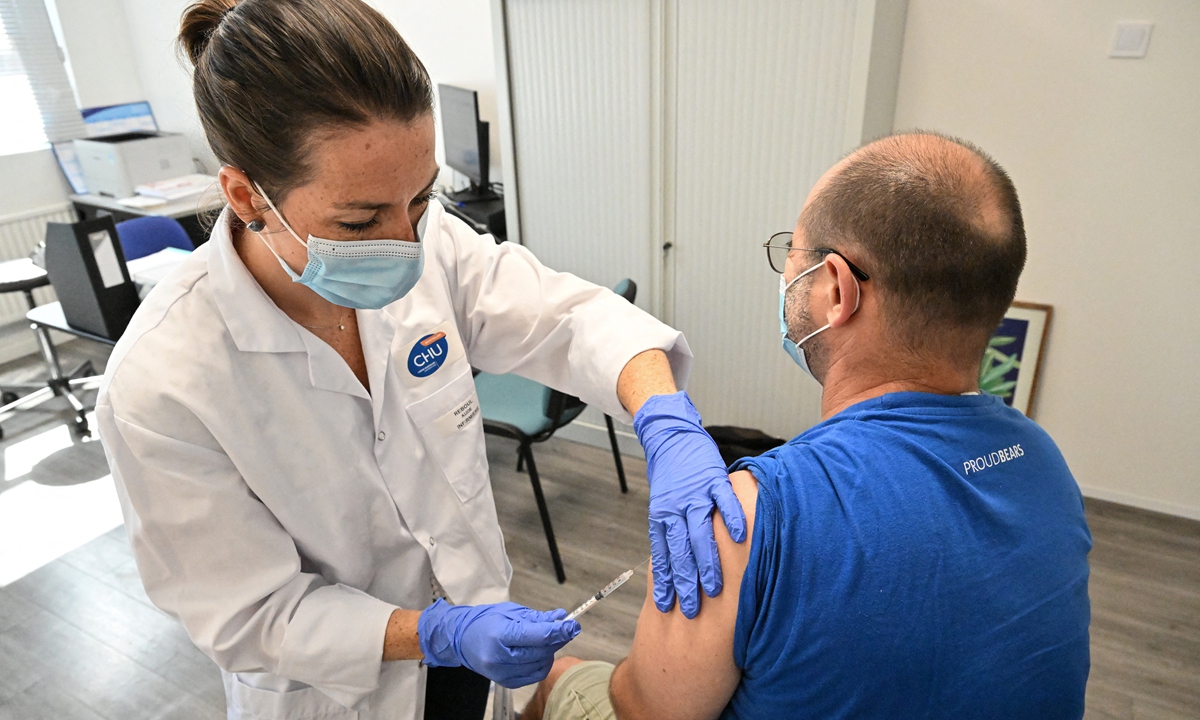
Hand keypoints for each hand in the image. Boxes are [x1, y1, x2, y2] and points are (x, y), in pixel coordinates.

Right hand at [418, 600, 580, 687]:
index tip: (574, 625)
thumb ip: (538, 618)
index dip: (560, 631)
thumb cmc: (486, 621)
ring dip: (550, 652)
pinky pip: (534, 675)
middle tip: (566, 628)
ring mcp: (502, 673)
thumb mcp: (511, 612)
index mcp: (501, 635)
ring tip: (545, 639)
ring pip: (541, 665)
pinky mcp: (506, 682)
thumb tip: (562, 617)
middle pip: (542, 652)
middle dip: (558, 639)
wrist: (462, 639)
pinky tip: (537, 653)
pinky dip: (541, 663)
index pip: (538, 636)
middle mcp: (500, 658)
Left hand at [633, 391, 746, 618]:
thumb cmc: (670, 477)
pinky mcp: (712, 479)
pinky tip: (740, 538)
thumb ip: (670, 531)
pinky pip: (723, 501)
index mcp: (661, 517)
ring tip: (714, 588)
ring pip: (699, 533)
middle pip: (679, 551)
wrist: (671, 437)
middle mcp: (675, 508)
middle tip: (691, 609)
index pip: (662, 555)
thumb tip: (673, 566)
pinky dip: (731, 519)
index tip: (666, 606)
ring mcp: (694, 494)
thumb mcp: (663, 505)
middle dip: (685, 582)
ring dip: (706, 562)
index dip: (664, 581)